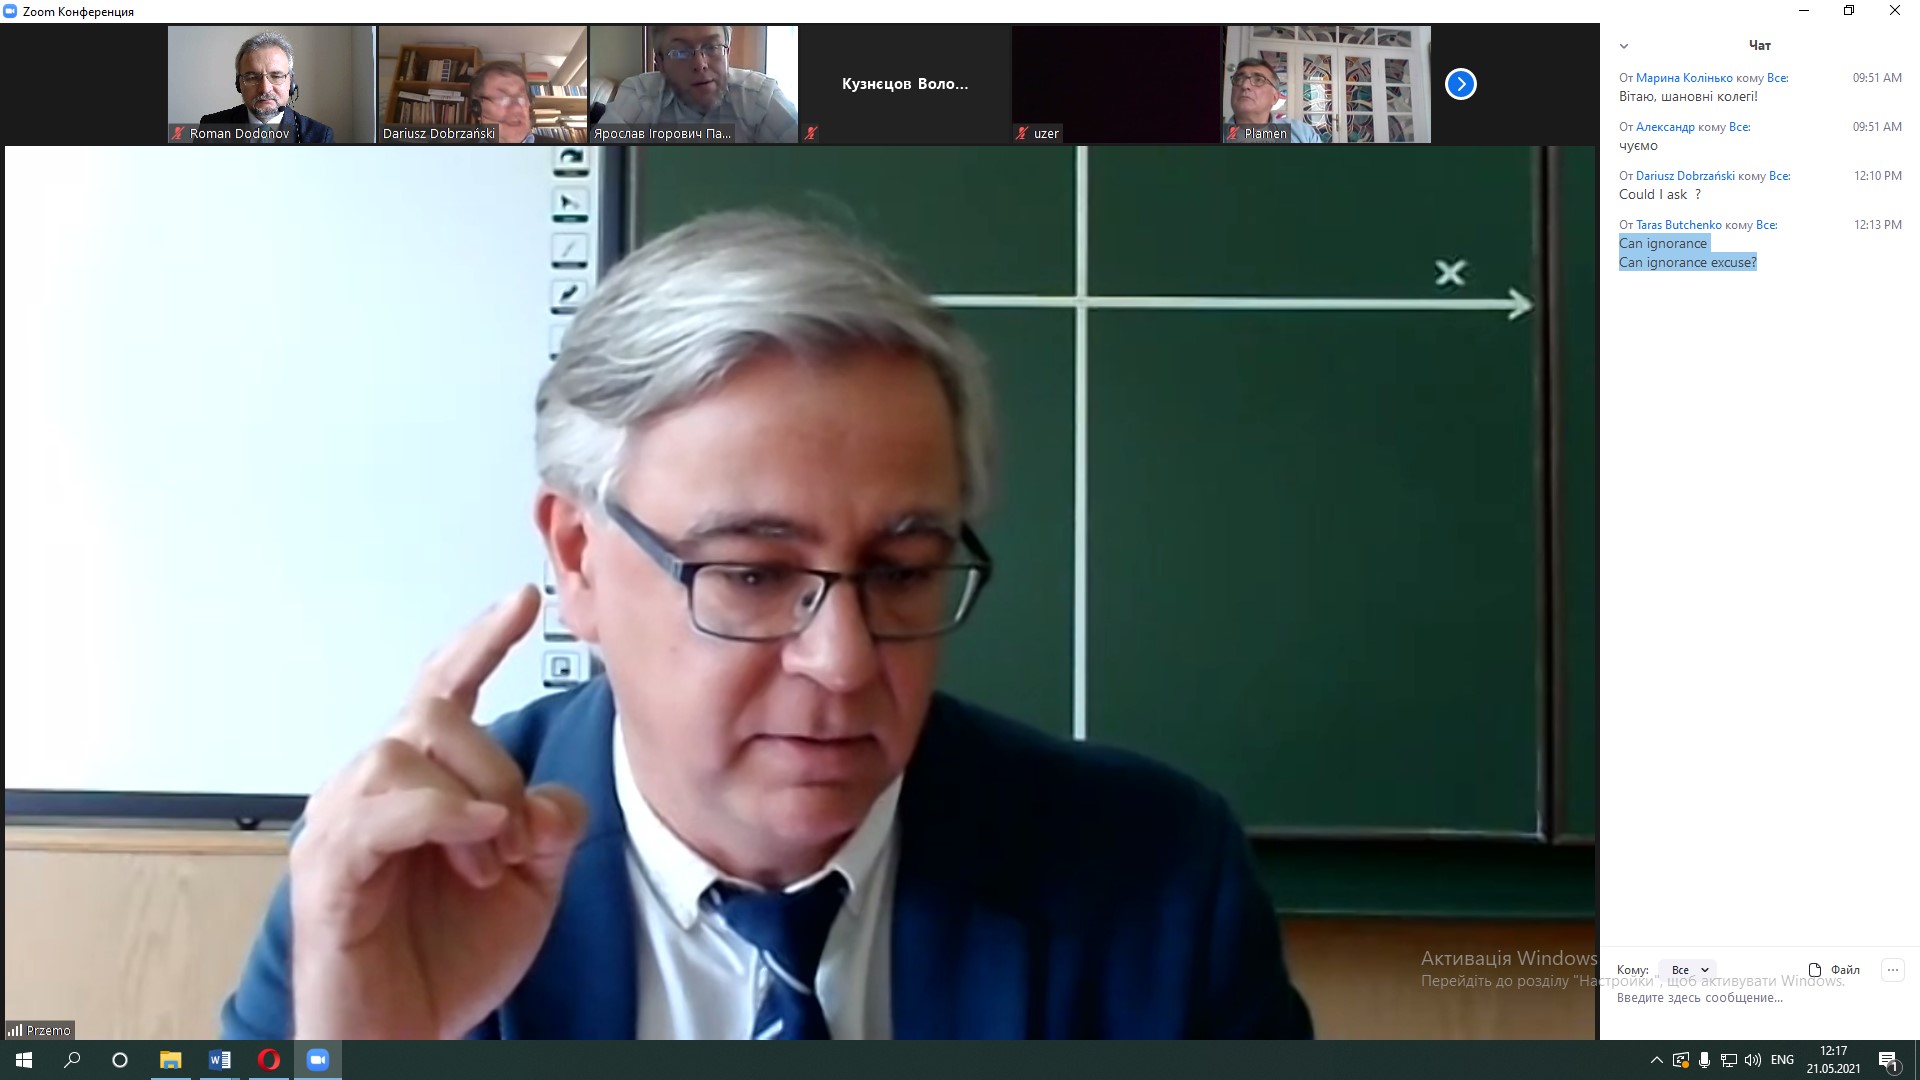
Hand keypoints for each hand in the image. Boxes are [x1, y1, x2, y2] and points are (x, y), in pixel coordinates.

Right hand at [288, 585, 589, 1038]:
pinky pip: (379, 811)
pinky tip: (478, 838)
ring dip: (470, 800)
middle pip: (431, 714)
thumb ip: (551, 823)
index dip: (478, 641)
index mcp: (420, 786)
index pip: (443, 689)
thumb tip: (546, 798)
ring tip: (488, 862)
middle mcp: (371, 794)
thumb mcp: (531, 881)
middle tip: (514, 839)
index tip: (523, 600)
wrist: (407, 1036)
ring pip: (402, 750)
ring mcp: (341, 828)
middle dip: (495, 766)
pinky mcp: (328, 873)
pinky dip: (439, 814)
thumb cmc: (448, 960)